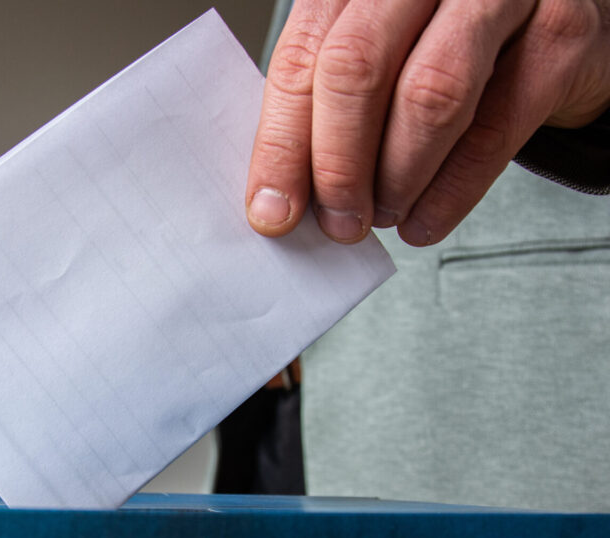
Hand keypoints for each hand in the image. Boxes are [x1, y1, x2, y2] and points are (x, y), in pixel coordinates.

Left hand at [245, 0, 609, 245]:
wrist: (554, 21)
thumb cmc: (451, 42)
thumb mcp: (380, 54)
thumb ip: (328, 106)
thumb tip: (282, 196)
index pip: (302, 57)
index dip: (283, 143)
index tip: (273, 210)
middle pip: (356, 68)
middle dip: (337, 165)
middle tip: (337, 221)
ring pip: (427, 96)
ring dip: (395, 178)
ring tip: (382, 215)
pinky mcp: (559, 34)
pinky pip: (494, 130)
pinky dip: (450, 192)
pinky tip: (424, 220)